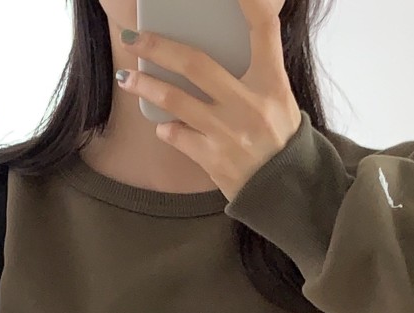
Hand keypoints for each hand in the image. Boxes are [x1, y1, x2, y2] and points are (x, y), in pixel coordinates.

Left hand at [114, 0, 302, 201]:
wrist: (286, 192)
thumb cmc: (280, 141)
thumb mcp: (280, 99)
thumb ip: (257, 70)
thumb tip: (214, 46)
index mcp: (273, 83)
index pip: (263, 28)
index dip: (249, 1)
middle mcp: (251, 105)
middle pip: (196, 63)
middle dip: (159, 46)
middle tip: (134, 36)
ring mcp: (230, 134)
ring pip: (176, 101)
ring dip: (146, 86)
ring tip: (126, 78)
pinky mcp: (215, 160)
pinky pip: (178, 136)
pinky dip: (167, 129)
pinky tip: (163, 125)